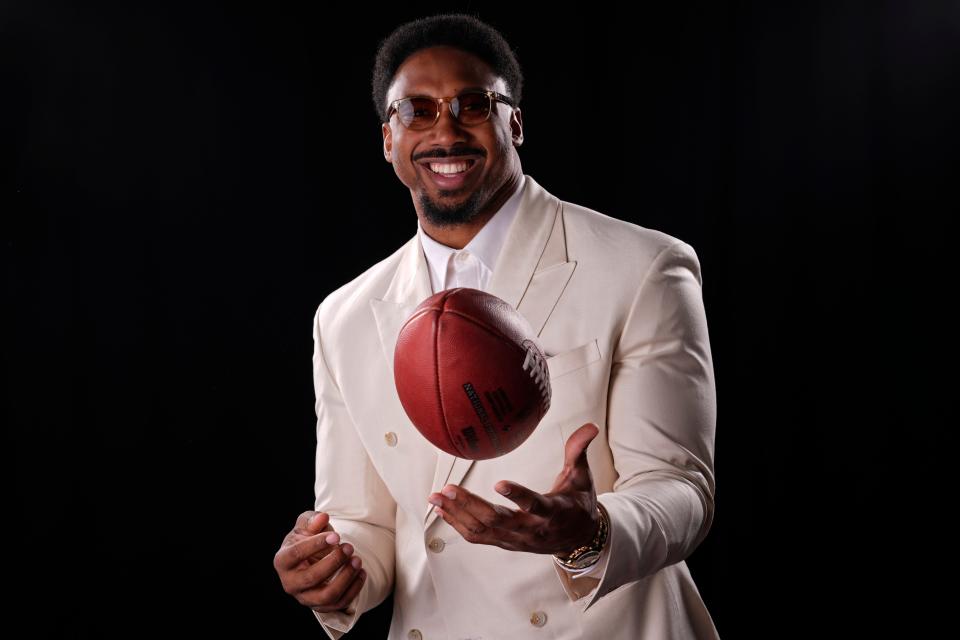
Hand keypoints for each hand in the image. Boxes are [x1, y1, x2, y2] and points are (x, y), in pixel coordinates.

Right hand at [273, 510, 365, 612]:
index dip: (316, 544)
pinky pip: (339, 603)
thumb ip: (313, 520)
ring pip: (326, 595)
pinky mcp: (321, 606)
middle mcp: (290, 583)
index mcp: (282, 561)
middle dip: (334, 561)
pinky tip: (361, 572)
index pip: (296, 554)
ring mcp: (305, 597)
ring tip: (357, 560)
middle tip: (349, 547)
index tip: (336, 535)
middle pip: (311, 577)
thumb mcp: (306, 525)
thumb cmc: (307, 538)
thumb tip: (323, 517)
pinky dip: (354, 589)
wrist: (312, 556)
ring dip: (345, 577)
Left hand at [427, 422, 601, 554]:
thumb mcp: (582, 477)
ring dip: (457, 514)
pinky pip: (478, 537)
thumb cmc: (577, 502)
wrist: (578, 539)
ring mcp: (517, 540)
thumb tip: (590, 426)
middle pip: (498, 521)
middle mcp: (533, 530)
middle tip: (448, 488)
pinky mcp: (506, 543)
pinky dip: (458, 524)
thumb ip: (579, 451)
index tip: (499, 484)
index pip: (535, 505)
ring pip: (483, 530)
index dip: (518, 496)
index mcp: (554, 512)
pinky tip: (442, 510)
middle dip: (470, 505)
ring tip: (436, 497)